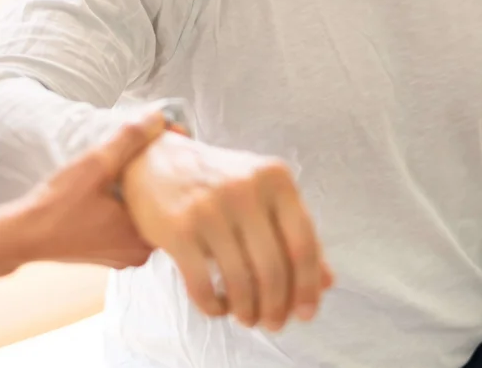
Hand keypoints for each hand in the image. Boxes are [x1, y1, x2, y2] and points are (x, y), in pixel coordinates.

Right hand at [12, 110, 168, 267]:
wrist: (24, 233)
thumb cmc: (58, 205)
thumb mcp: (96, 164)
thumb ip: (130, 139)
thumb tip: (159, 117)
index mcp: (144, 237)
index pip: (171, 199)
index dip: (168, 171)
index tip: (163, 150)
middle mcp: (138, 254)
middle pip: (158, 209)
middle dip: (152, 183)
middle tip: (145, 157)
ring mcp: (121, 257)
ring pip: (140, 218)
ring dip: (136, 196)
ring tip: (127, 172)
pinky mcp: (106, 255)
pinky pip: (125, 228)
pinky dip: (122, 210)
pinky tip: (111, 192)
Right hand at [119, 133, 332, 331]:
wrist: (154, 160)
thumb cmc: (217, 182)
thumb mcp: (262, 195)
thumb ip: (294, 233)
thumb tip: (328, 282)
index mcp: (275, 178)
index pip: (303, 244)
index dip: (308, 286)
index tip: (306, 312)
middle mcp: (245, 189)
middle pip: (274, 268)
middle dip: (277, 306)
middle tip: (273, 322)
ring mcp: (210, 208)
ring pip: (241, 281)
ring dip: (247, 310)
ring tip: (247, 317)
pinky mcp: (179, 228)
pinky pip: (203, 285)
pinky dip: (215, 307)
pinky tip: (219, 307)